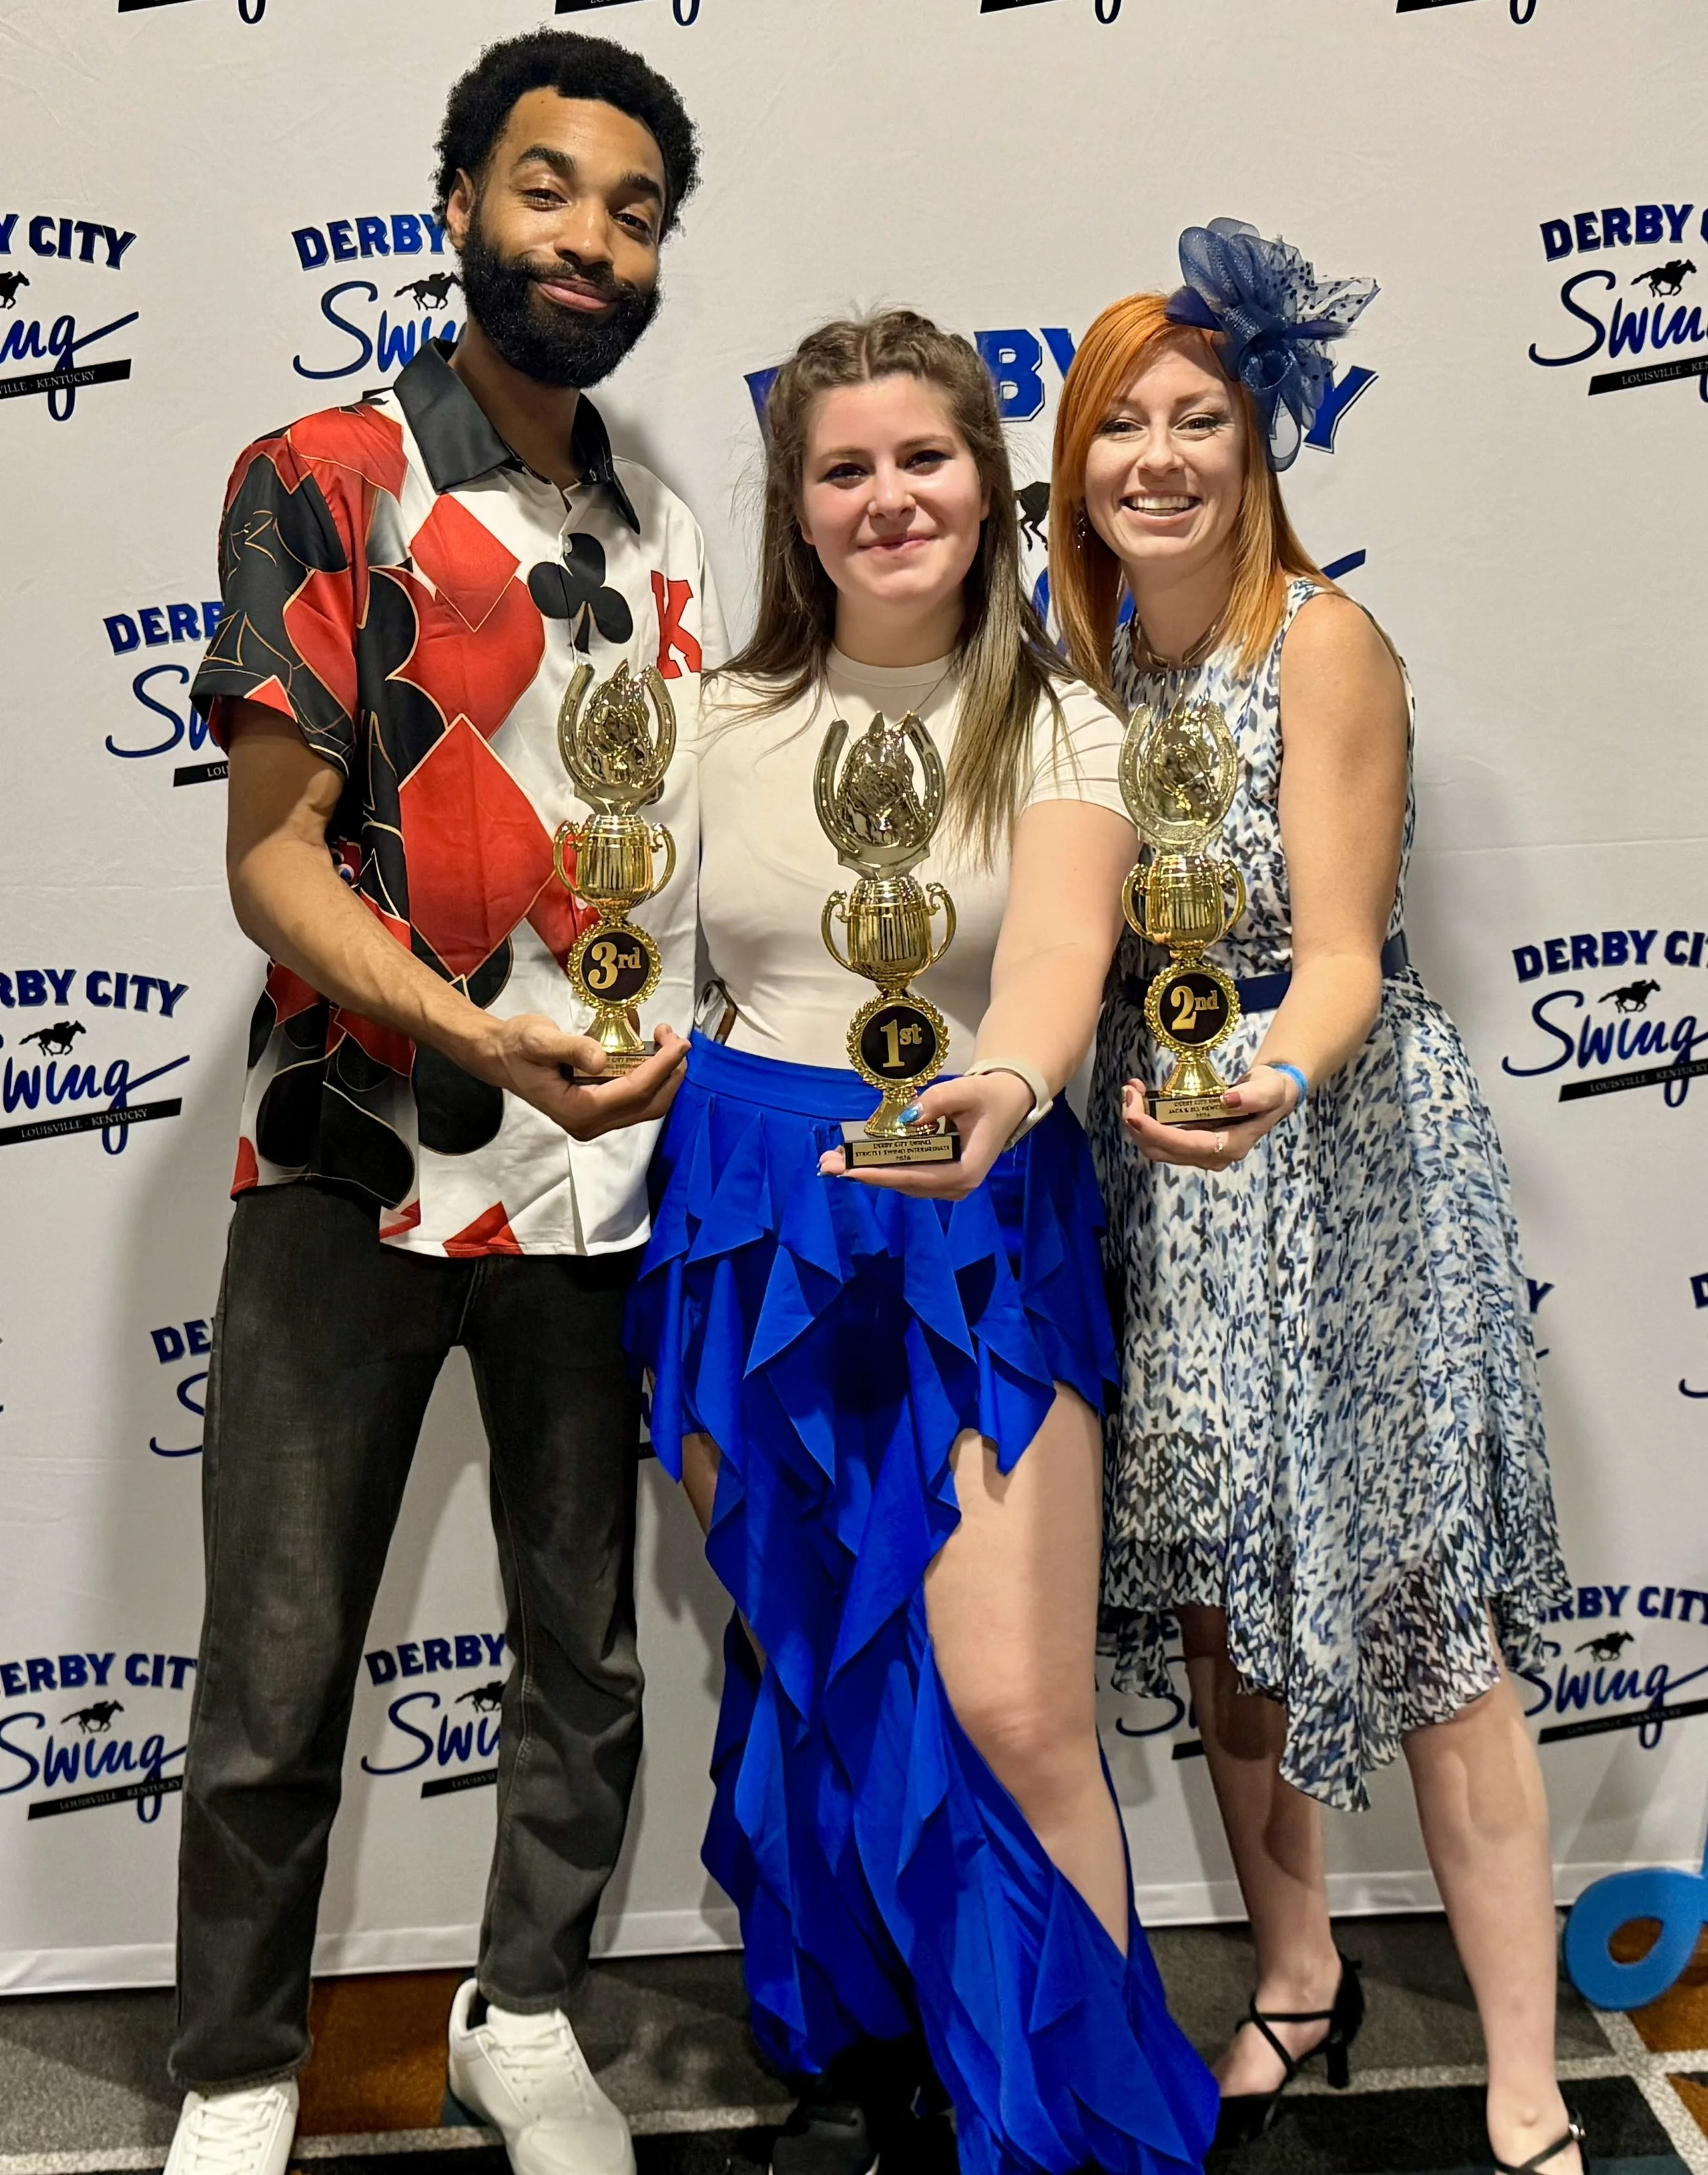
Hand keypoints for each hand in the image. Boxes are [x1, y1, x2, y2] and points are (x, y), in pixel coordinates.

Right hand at [471, 1015, 687, 1139]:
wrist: (499, 1056)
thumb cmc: (517, 1046)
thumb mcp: (539, 1040)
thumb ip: (571, 1049)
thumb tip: (601, 1060)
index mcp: (577, 1110)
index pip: (634, 1091)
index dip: (662, 1067)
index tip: (679, 1042)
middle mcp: (589, 1123)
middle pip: (649, 1104)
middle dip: (671, 1073)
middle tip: (677, 1039)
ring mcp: (594, 1121)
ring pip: (647, 1105)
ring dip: (665, 1077)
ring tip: (667, 1043)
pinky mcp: (596, 1111)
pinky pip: (635, 1101)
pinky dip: (651, 1079)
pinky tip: (651, 1054)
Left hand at [817, 1068, 1035, 1198]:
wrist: (1008, 1101)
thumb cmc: (989, 1097)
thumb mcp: (967, 1091)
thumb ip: (938, 1101)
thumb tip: (907, 1116)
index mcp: (967, 1170)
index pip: (919, 1176)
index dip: (884, 1174)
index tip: (853, 1170)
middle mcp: (957, 1186)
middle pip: (904, 1183)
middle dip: (864, 1173)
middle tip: (827, 1164)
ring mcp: (948, 1185)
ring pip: (902, 1182)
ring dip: (867, 1171)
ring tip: (832, 1160)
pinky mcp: (940, 1178)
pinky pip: (906, 1176)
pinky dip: (880, 1166)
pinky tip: (855, 1157)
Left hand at [1120, 1062, 1299, 1172]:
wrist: (1272, 1095)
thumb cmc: (1272, 1090)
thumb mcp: (1271, 1088)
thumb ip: (1255, 1096)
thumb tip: (1228, 1100)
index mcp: (1231, 1145)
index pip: (1187, 1146)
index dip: (1158, 1133)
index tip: (1135, 1115)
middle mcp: (1212, 1156)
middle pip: (1163, 1150)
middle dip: (1139, 1125)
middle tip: (1129, 1091)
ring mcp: (1199, 1153)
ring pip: (1156, 1148)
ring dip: (1137, 1122)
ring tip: (1132, 1090)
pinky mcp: (1189, 1144)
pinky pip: (1159, 1139)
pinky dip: (1144, 1121)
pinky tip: (1141, 1097)